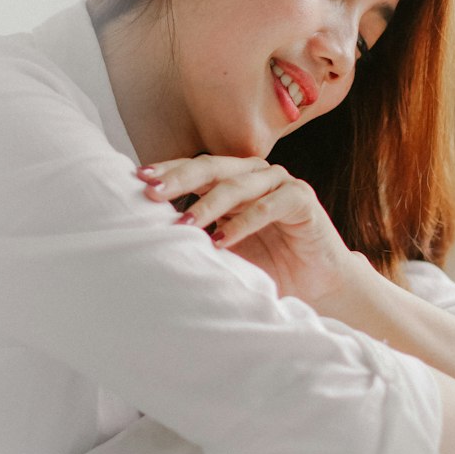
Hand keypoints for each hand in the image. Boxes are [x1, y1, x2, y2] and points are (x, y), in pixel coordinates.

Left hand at [136, 155, 354, 306]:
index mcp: (234, 179)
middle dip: (180, 179)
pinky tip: (222, 240)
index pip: (196, 168)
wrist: (316, 285)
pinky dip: (244, 222)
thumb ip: (197, 235)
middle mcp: (255, 174)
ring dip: (208, 205)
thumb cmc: (267, 265)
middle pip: (212, 168)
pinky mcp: (301, 198)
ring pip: (238, 185)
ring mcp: (280, 182)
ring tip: (183, 224)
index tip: (138, 179)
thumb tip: (147, 233)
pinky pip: (268, 206)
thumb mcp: (224, 249)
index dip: (168, 171)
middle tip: (152, 193)